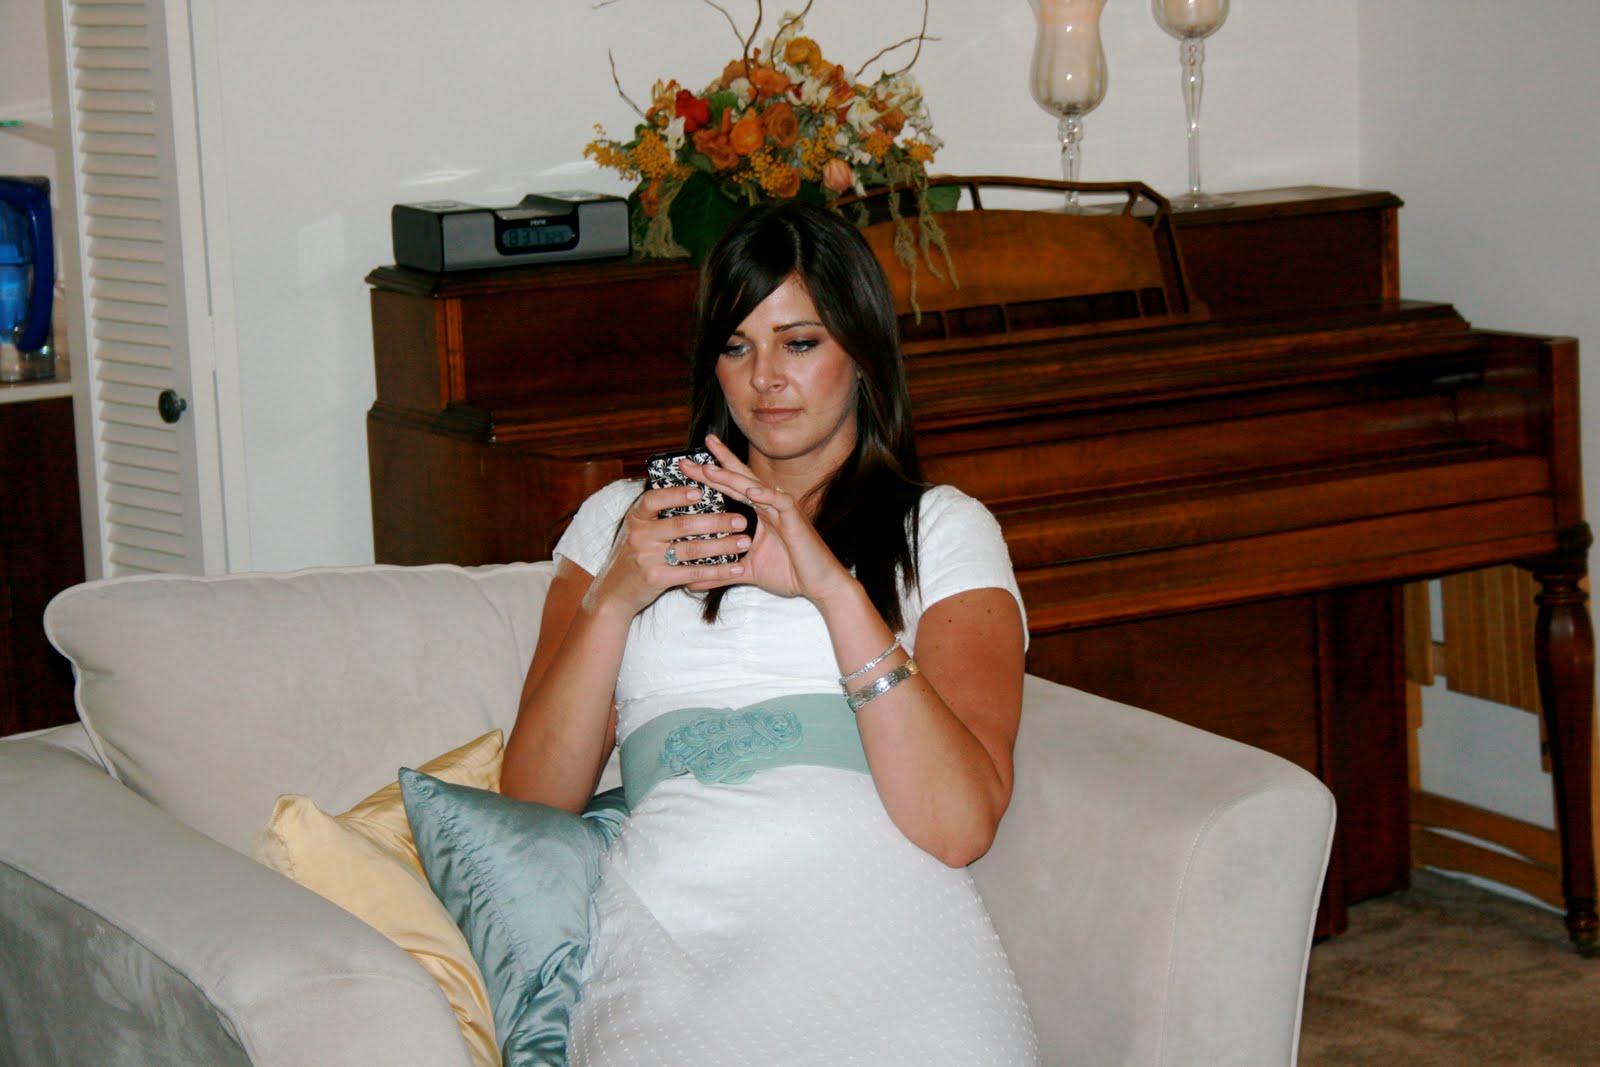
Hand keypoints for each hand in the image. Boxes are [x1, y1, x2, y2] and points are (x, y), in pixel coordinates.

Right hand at [587, 481, 750, 616]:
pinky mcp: (655, 579)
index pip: (653, 500)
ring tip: (744, 542)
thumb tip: (696, 491)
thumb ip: (659, 515)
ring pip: (691, 549)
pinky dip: (716, 571)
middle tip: (741, 519)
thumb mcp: (638, 530)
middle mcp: (639, 535)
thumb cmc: (634, 556)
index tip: (701, 491)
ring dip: (722, 545)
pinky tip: (734, 568)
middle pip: (682, 525)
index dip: (676, 494)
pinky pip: (692, 573)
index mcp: (636, 518)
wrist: (613, 593)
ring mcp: (646, 558)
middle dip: (715, 521)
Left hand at [680, 435, 855, 603]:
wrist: (821, 586)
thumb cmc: (791, 574)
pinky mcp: (796, 520)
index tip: (688, 464)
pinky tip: (751, 490)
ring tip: (709, 468)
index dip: (713, 473)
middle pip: (739, 479)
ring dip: (732, 477)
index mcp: (760, 513)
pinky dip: (766, 495)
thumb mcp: (746, 572)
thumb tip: (691, 582)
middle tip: (687, 456)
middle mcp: (770, 506)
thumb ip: (721, 573)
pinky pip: (781, 503)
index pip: (733, 488)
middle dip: (715, 465)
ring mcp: (783, 511)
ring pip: (755, 487)